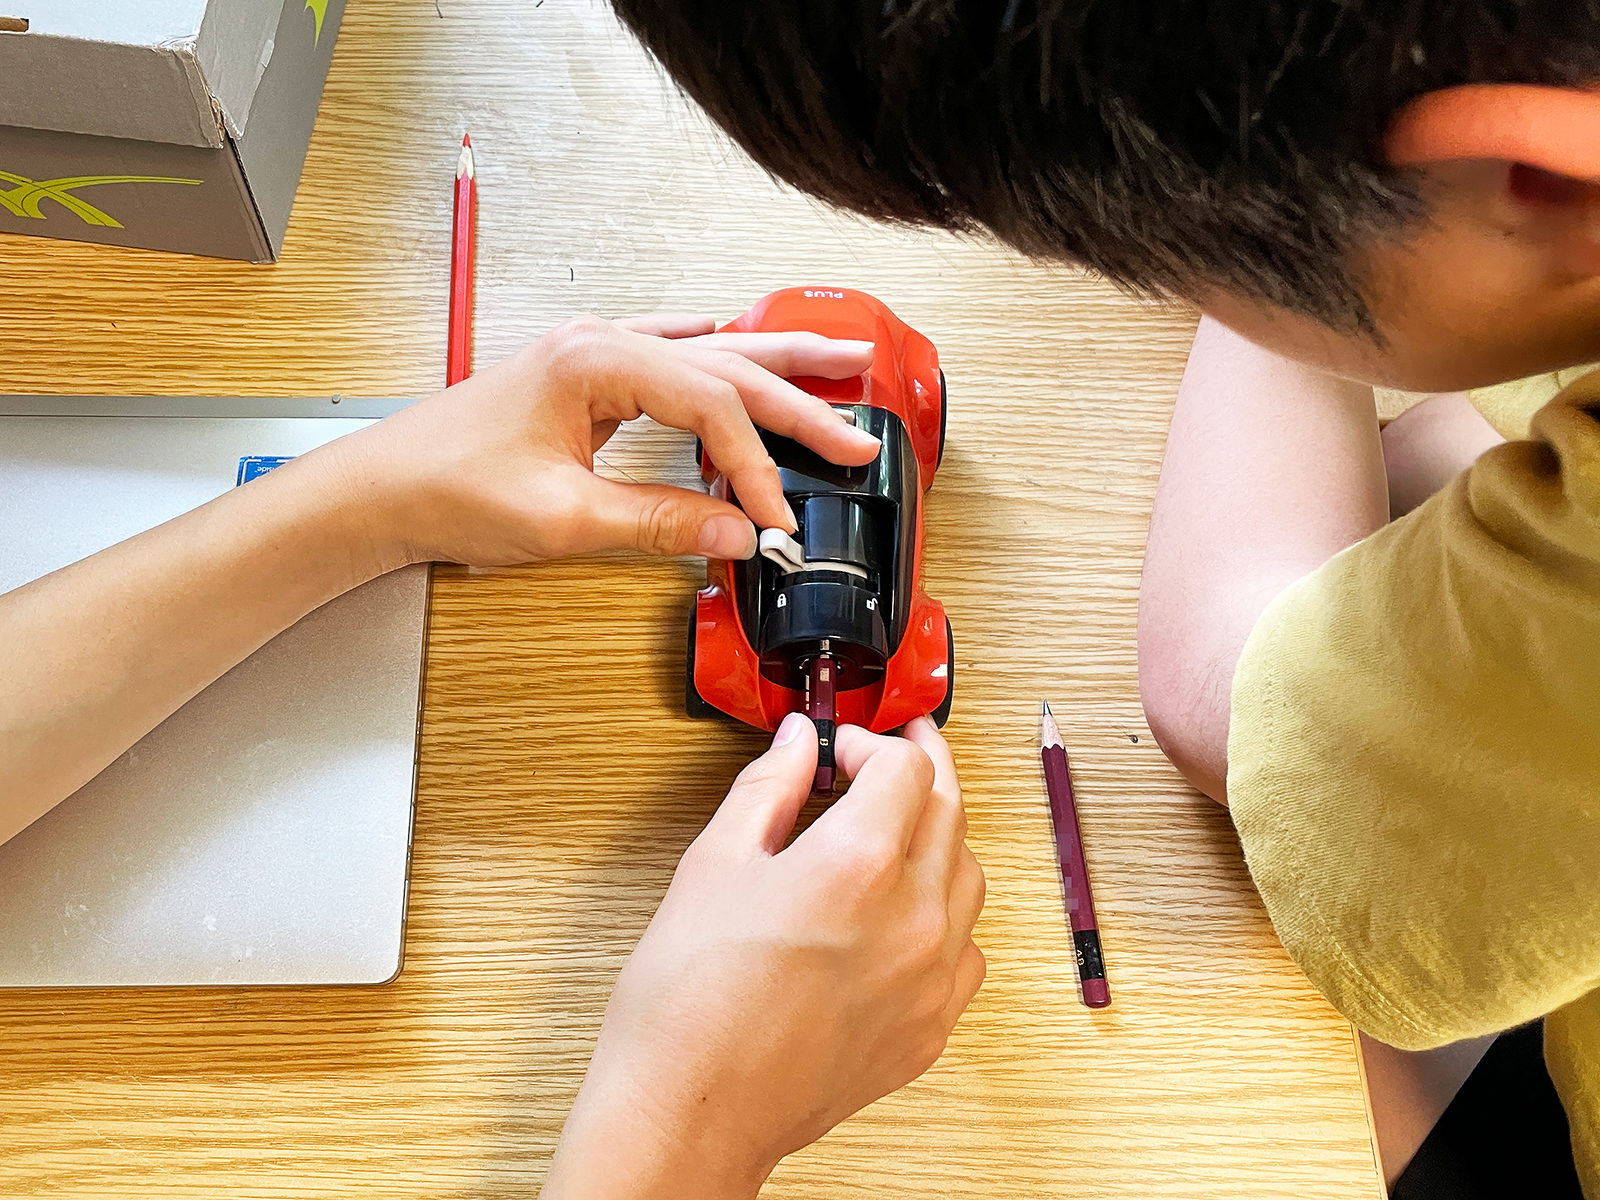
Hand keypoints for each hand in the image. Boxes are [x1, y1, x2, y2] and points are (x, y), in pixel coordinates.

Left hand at [323, 313, 880, 568]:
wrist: (382, 488)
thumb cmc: (449, 489)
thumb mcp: (564, 518)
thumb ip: (660, 521)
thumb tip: (738, 532)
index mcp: (597, 361)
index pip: (712, 408)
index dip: (756, 466)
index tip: (778, 518)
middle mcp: (602, 343)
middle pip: (726, 366)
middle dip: (799, 401)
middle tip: (859, 433)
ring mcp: (595, 353)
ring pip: (708, 351)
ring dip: (773, 365)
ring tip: (839, 361)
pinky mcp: (586, 376)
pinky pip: (672, 355)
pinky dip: (719, 358)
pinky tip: (743, 344)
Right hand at [541, 715, 986, 1199]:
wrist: (693, 1109)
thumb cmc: (688, 999)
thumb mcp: (714, 863)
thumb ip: (769, 787)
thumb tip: (799, 741)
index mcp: (859, 864)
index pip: (906, 768)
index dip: (873, 743)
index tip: (844, 748)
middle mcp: (912, 918)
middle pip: (949, 811)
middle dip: (921, 771)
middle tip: (894, 753)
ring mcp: (930, 979)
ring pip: (968, 878)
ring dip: (940, 838)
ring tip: (898, 829)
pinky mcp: (929, 1028)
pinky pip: (966, 951)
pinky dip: (944, 915)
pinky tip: (901, 912)